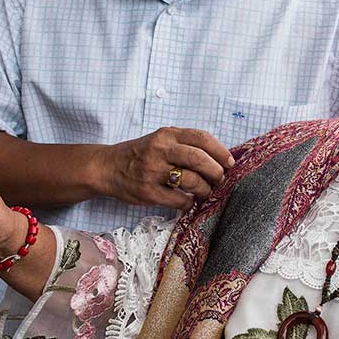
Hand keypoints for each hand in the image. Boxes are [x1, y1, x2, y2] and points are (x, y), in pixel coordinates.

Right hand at [96, 127, 234, 209]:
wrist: (108, 167)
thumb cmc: (140, 154)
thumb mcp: (161, 140)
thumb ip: (185, 145)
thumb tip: (219, 159)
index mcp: (167, 135)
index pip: (202, 138)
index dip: (220, 151)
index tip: (230, 162)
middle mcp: (160, 150)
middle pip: (199, 159)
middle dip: (216, 172)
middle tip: (220, 180)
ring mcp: (153, 171)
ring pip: (191, 180)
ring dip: (204, 189)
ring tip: (205, 192)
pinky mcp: (148, 192)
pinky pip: (178, 200)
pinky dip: (189, 203)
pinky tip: (188, 201)